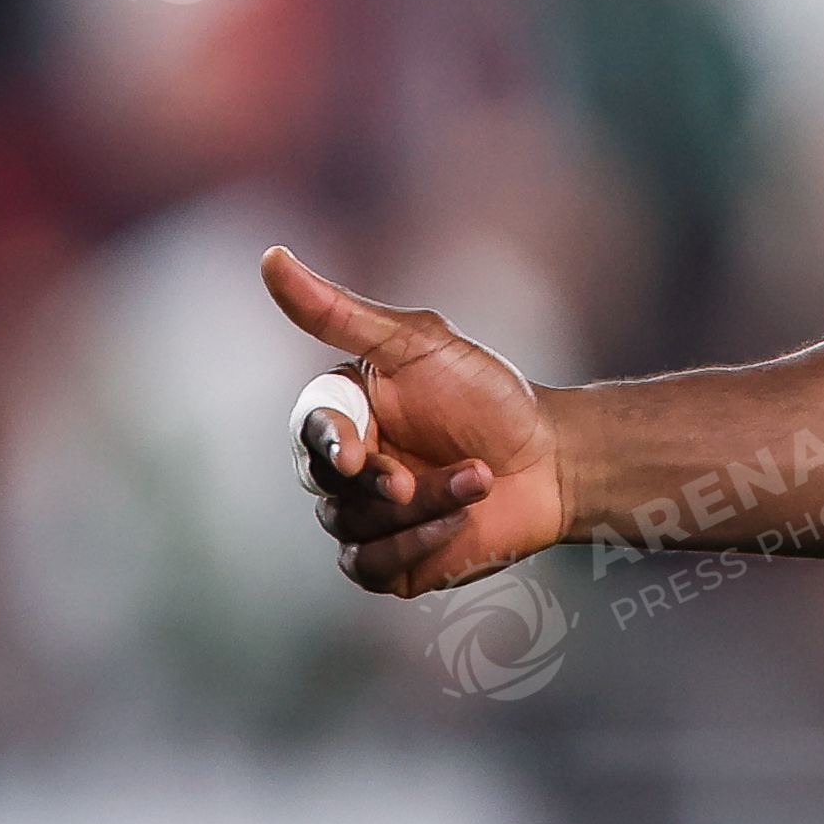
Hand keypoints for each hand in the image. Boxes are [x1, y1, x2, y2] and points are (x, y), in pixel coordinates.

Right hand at [261, 246, 571, 595]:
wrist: (554, 458)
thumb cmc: (489, 394)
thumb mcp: (418, 343)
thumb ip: (340, 312)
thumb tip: (270, 257)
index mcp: (344, 413)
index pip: (309, 430)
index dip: (328, 443)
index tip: (354, 451)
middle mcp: (344, 467)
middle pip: (328, 485)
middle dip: (381, 482)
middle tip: (415, 478)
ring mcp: (362, 516)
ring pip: (355, 525)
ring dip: (422, 505)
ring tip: (478, 478)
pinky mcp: (389, 560)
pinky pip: (373, 566)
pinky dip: (417, 545)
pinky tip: (462, 519)